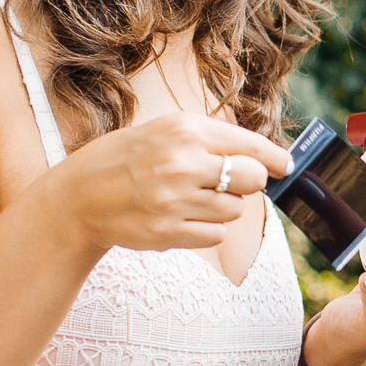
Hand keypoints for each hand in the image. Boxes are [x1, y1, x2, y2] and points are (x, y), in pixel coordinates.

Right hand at [48, 110, 289, 255]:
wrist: (80, 196)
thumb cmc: (128, 159)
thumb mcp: (165, 131)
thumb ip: (211, 140)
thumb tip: (266, 159)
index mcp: (184, 130)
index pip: (249, 145)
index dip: (275, 158)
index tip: (286, 166)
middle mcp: (182, 163)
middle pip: (252, 180)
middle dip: (248, 183)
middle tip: (228, 182)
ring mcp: (175, 200)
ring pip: (235, 210)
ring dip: (223, 207)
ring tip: (192, 198)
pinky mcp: (168, 232)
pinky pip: (216, 235)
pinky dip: (207, 229)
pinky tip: (181, 216)